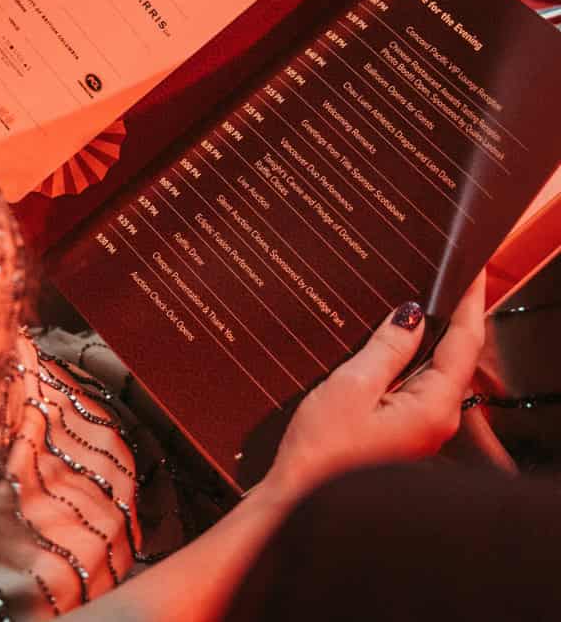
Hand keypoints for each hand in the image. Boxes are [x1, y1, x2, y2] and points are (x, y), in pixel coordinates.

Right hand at [261, 276, 484, 507]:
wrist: (300, 502)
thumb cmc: (323, 451)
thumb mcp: (353, 385)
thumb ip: (387, 347)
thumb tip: (411, 314)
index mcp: (433, 407)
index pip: (464, 342)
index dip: (468, 301)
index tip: (470, 268)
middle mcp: (436, 419)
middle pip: (455, 355)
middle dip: (451, 313)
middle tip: (443, 272)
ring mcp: (420, 428)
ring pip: (434, 369)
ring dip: (429, 334)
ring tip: (419, 294)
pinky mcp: (402, 432)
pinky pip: (416, 384)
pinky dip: (411, 355)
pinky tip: (393, 339)